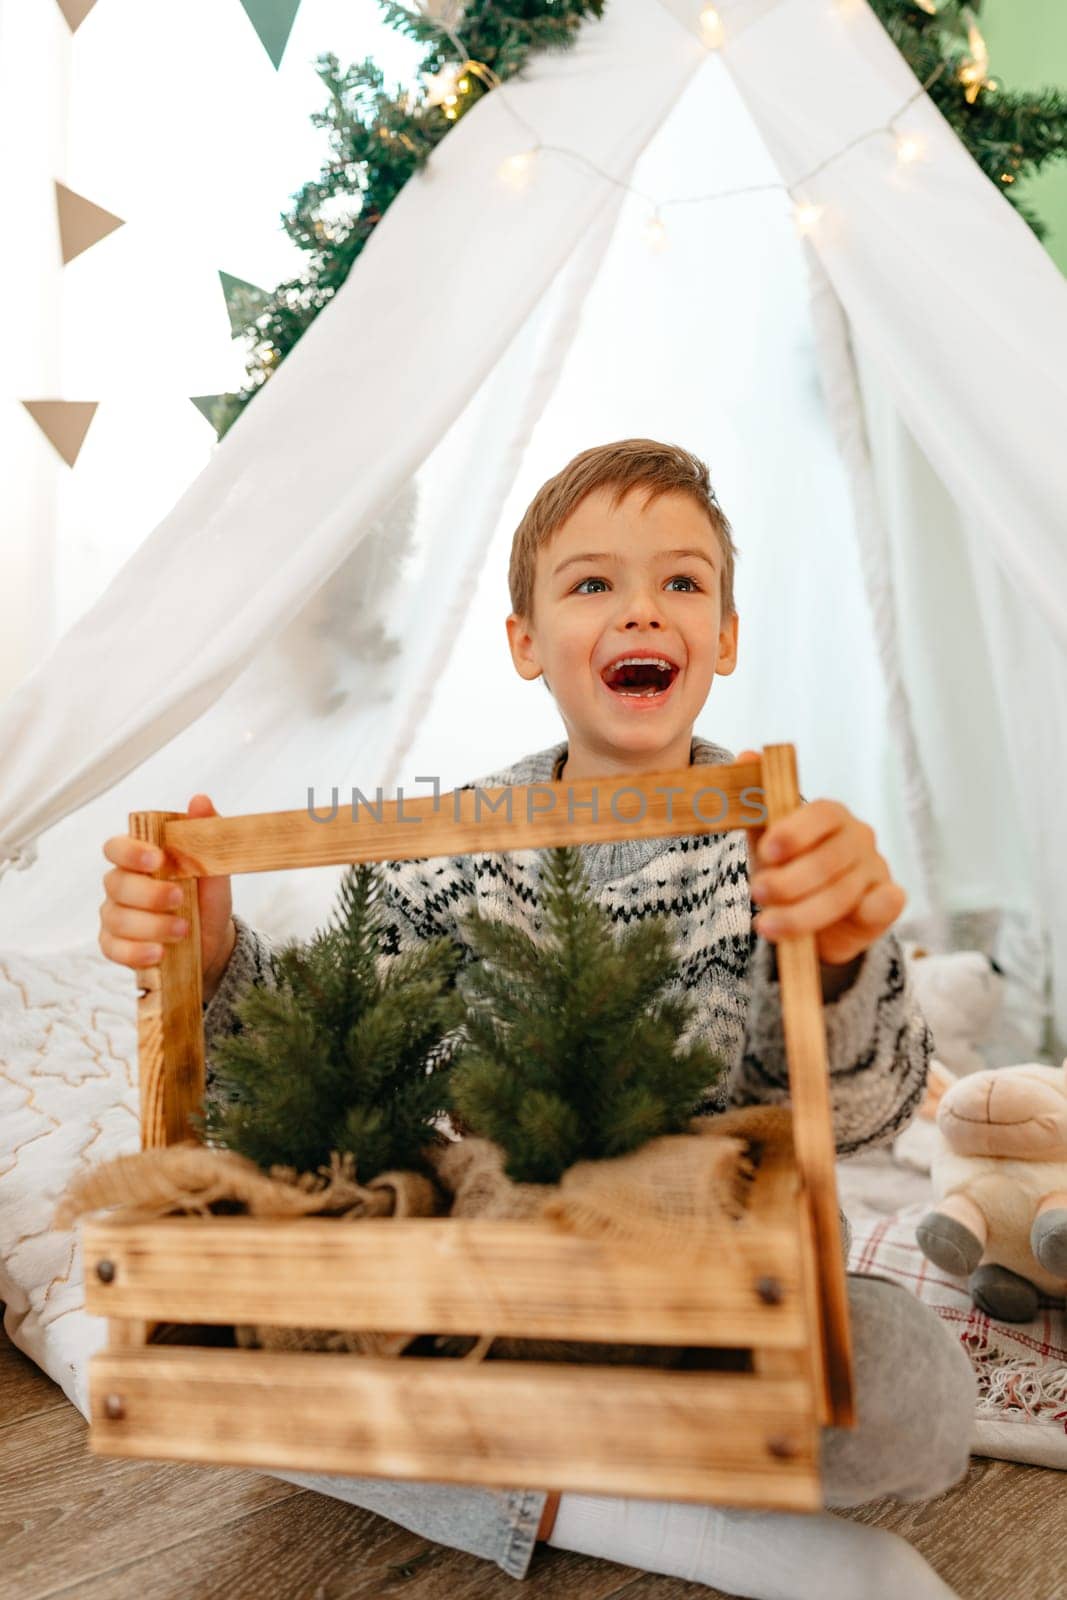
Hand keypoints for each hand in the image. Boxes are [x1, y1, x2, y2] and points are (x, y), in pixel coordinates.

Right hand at [99, 794, 235, 990]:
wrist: (214, 940)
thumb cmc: (207, 898)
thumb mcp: (214, 867)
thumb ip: (205, 834)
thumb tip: (200, 800)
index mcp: (139, 859)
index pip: (116, 847)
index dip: (130, 852)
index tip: (157, 859)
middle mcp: (121, 885)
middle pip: (115, 884)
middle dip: (148, 893)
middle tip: (180, 899)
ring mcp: (115, 916)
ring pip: (117, 918)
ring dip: (150, 925)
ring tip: (182, 930)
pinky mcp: (115, 945)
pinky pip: (113, 948)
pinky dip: (135, 952)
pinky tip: (158, 953)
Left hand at [735, 750, 905, 966]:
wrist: (811, 918)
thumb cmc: (788, 869)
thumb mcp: (766, 842)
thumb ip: (757, 808)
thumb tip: (748, 755)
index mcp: (831, 815)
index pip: (821, 814)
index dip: (795, 832)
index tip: (767, 851)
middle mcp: (858, 838)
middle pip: (829, 859)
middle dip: (789, 880)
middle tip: (758, 893)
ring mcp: (876, 869)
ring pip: (842, 893)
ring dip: (802, 914)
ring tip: (768, 925)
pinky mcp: (887, 902)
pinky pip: (886, 904)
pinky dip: (871, 910)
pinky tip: (851, 919)